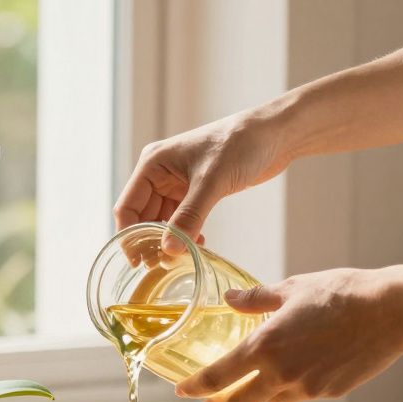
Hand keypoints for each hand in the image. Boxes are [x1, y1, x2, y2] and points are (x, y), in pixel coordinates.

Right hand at [115, 111, 292, 252]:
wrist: (274, 135)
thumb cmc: (241, 144)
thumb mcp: (211, 182)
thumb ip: (189, 217)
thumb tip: (169, 250)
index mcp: (153, 164)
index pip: (128, 206)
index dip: (129, 235)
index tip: (137, 261)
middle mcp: (160, 173)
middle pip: (142, 216)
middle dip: (149, 241)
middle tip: (160, 266)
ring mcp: (178, 183)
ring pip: (162, 220)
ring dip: (169, 240)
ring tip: (181, 258)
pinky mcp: (196, 190)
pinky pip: (181, 219)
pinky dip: (185, 233)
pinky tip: (199, 244)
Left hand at [174, 268, 402, 401]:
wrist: (390, 311)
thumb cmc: (341, 293)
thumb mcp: (292, 288)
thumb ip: (255, 298)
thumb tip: (229, 299)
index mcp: (265, 346)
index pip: (218, 376)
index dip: (195, 387)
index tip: (182, 390)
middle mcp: (281, 373)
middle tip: (211, 398)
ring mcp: (306, 387)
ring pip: (269, 401)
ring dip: (256, 395)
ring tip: (252, 383)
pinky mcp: (329, 392)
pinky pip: (298, 396)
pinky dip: (286, 389)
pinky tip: (291, 374)